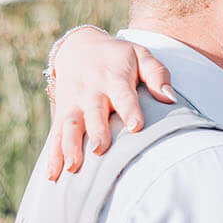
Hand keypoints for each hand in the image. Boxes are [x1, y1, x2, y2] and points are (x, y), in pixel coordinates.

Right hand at [44, 26, 175, 179]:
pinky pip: (55, 135)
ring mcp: (74, 103)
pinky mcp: (61, 113)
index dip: (129, 110)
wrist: (79, 46)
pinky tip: (54, 176)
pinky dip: (53, 156)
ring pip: (70, 125)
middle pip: (93, 113)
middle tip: (99, 150)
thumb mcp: (140, 55)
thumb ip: (157, 74)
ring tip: (73, 167)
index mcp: (114, 78)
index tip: (136, 126)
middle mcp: (92, 91)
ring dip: (70, 146)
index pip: (123, 94)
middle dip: (96, 131)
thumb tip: (170, 98)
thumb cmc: (118, 57)